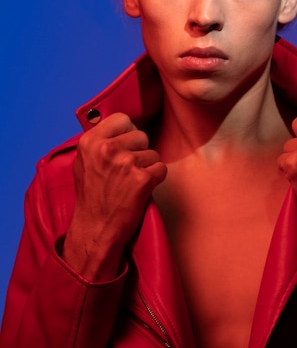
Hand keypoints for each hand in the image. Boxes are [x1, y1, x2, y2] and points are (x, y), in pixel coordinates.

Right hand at [63, 113, 166, 279]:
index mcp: (90, 141)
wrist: (95, 228)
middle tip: (127, 171)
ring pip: (153, 153)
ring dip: (147, 167)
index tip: (125, 147)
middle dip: (139, 152)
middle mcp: (107, 149)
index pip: (122, 119)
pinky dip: (156, 179)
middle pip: (141, 135)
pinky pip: (161, 169)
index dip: (128, 133)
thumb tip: (120, 126)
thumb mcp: (84, 162)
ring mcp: (126, 163)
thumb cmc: (92, 197)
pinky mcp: (142, 179)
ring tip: (131, 183)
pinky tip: (141, 189)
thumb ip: (99, 142)